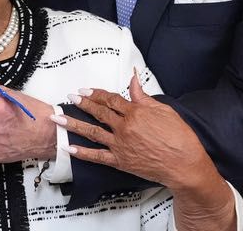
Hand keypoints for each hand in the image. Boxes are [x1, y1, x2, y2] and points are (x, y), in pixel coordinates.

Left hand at [56, 74, 236, 230]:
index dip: (97, 94)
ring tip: (59, 118)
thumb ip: (144, 96)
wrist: (184, 164)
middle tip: (71, 98)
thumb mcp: (163, 109)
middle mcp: (124, 127)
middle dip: (83, 104)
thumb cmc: (179, 137)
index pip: (111, 99)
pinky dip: (82, 153)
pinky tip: (70, 148)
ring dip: (74, 124)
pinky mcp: (120, 161)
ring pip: (92, 132)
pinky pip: (97, 156)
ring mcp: (120, 144)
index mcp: (135, 112)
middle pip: (99, 112)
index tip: (85, 90)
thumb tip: (134, 78)